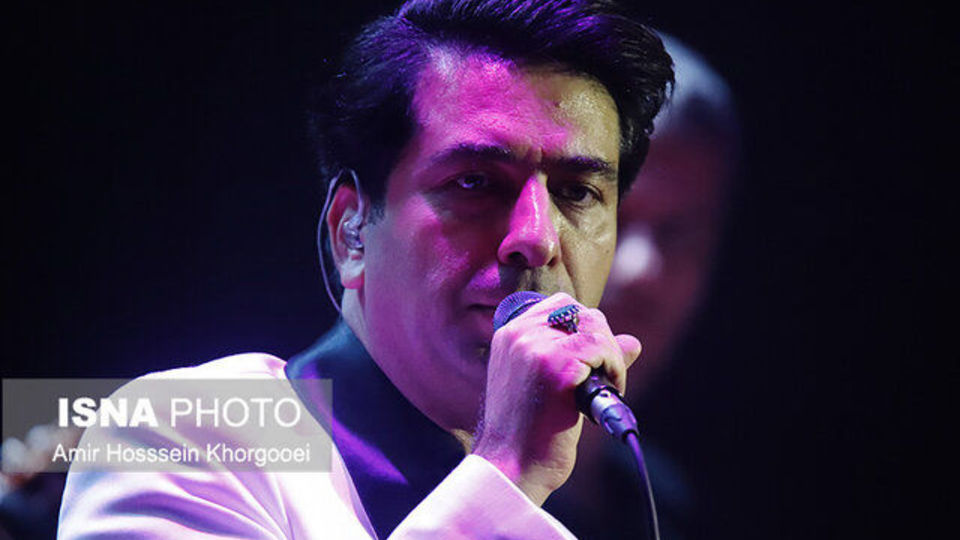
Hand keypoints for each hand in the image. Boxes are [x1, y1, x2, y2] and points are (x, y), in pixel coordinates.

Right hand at [472, 292, 641, 505]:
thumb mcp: (549, 384)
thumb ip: (584, 357)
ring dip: (611, 356)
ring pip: (594, 327)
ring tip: (609, 385)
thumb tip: (633, 342)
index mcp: (509, 335)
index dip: (585, 328)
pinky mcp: (555, 366)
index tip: (593, 360)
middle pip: (581, 312)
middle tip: (606, 376)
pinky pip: (601, 348)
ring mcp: (535, 347)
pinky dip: (614, 369)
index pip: (560, 306)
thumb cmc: (528, 431)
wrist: (511, 466)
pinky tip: (609, 393)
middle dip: (603, 340)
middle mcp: (519, 334)